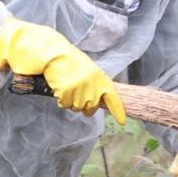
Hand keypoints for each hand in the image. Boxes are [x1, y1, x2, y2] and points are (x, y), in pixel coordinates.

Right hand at [0, 20, 125, 124]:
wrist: (56, 54)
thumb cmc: (71, 61)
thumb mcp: (89, 71)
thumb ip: (95, 85)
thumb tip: (96, 100)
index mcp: (101, 80)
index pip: (113, 99)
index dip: (118, 112)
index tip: (122, 122)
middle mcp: (93, 88)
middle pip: (90, 109)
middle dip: (83, 106)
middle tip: (75, 93)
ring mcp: (80, 92)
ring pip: (76, 108)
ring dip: (70, 101)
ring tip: (66, 86)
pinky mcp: (67, 94)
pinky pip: (64, 105)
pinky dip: (60, 99)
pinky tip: (59, 87)